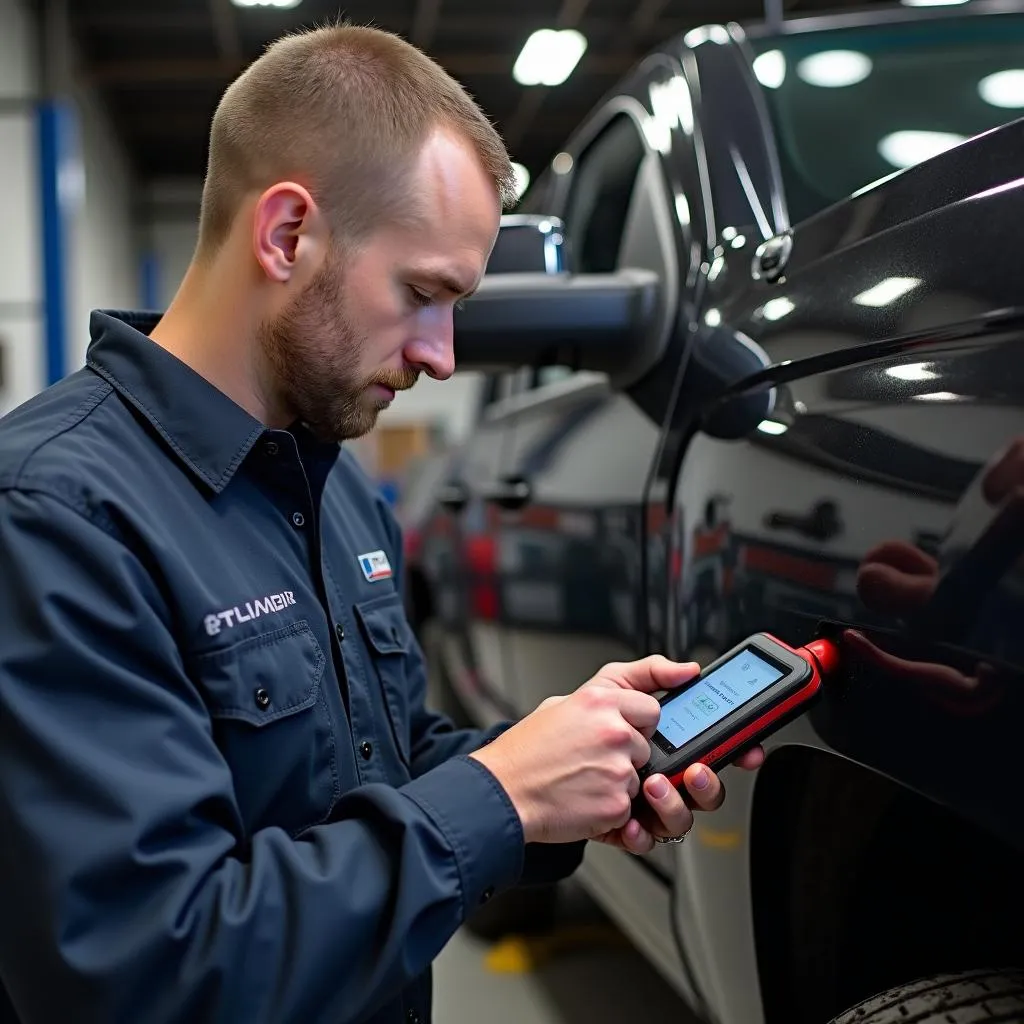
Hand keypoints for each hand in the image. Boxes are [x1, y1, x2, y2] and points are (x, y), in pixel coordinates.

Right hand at [468, 680, 661, 844]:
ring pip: (638, 779)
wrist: (504, 790)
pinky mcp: (616, 804)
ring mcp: (617, 769)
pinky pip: (629, 808)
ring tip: (582, 780)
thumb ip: (604, 697)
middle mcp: (613, 731)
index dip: (639, 723)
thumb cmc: (526, 751)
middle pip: (646, 746)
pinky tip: (583, 798)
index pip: (651, 708)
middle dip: (627, 755)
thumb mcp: (560, 704)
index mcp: (600, 701)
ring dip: (617, 783)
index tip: (623, 730)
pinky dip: (610, 809)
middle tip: (590, 759)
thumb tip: (638, 692)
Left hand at [582, 656, 763, 854]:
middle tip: (693, 771)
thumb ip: (649, 674)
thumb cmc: (563, 732)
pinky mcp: (621, 829)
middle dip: (709, 782)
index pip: (710, 748)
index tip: (746, 747)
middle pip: (704, 788)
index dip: (737, 748)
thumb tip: (689, 669)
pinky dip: (639, 832)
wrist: (516, 775)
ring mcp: (642, 806)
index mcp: (661, 744)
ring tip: (650, 786)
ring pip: (680, 817)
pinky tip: (627, 820)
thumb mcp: (606, 688)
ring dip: (673, 804)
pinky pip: (645, 839)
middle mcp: (658, 776)